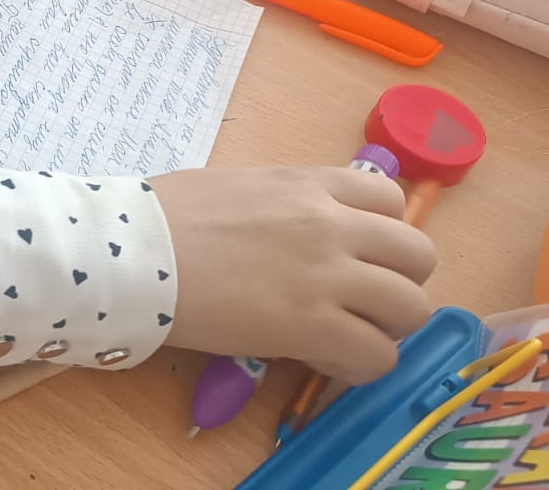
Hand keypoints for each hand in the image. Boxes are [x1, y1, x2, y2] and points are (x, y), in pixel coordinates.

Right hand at [153, 166, 435, 383]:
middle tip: (355, 301)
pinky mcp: (313, 326)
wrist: (131, 250)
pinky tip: (319, 360)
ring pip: (411, 308)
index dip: (379, 233)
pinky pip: (377, 356)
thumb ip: (280, 205)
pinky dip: (358, 365)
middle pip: (418, 255)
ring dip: (383, 327)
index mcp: (308, 184)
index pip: (390, 200)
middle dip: (395, 282)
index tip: (352, 254)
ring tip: (341, 336)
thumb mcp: (233, 187)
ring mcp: (328, 275)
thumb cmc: (161, 215)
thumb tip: (290, 233)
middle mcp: (331, 224)